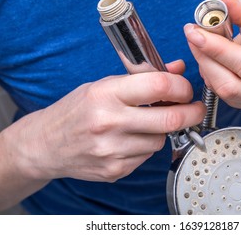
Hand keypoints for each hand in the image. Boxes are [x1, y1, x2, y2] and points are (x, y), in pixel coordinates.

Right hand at [14, 60, 205, 181]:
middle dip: (191, 113)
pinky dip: (146, 146)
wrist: (46, 144)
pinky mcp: (115, 169)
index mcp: (106, 94)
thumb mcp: (103, 85)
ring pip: (160, 140)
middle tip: (194, 109)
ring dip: (162, 131)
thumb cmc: (75, 110)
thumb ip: (142, 78)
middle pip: (170, 119)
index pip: (159, 86)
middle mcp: (109, 122)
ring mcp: (112, 150)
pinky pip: (147, 157)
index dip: (181, 86)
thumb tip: (177, 69)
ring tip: (146, 123)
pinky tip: (130, 139)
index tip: (185, 89)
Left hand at [184, 0, 240, 111]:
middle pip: (229, 84)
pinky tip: (209, 55)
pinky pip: (218, 92)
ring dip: (204, 64)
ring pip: (220, 90)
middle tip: (192, 33)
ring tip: (200, 40)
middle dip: (205, 57)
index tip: (195, 32)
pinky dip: (208, 72)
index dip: (217, 49)